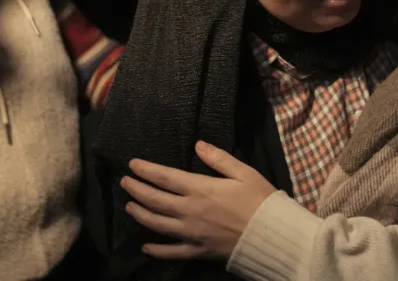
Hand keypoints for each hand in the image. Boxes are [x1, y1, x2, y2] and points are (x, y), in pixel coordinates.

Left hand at [120, 141, 277, 259]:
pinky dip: (156, 251)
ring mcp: (191, 233)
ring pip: (157, 224)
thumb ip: (219, 158)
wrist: (272, 235)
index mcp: (200, 189)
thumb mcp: (244, 172)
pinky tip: (145, 248)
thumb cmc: (260, 200)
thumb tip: (197, 145)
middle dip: (137, 190)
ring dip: (140, 214)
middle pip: (155, 200)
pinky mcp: (198, 251)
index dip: (146, 170)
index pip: (165, 177)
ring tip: (130, 207)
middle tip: (125, 182)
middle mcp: (189, 211)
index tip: (132, 164)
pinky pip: (171, 252)